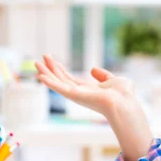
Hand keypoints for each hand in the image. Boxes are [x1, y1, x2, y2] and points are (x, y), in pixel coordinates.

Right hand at [34, 55, 153, 160]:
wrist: (125, 102)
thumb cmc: (123, 95)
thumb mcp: (113, 79)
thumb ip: (103, 76)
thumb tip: (92, 70)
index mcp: (87, 90)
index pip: (70, 79)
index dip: (60, 69)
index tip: (52, 60)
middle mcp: (79, 93)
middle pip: (60, 79)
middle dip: (50, 69)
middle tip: (40, 58)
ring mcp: (76, 95)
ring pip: (57, 82)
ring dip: (46, 73)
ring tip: (36, 63)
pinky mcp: (74, 96)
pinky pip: (59, 88)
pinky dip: (49, 82)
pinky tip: (40, 76)